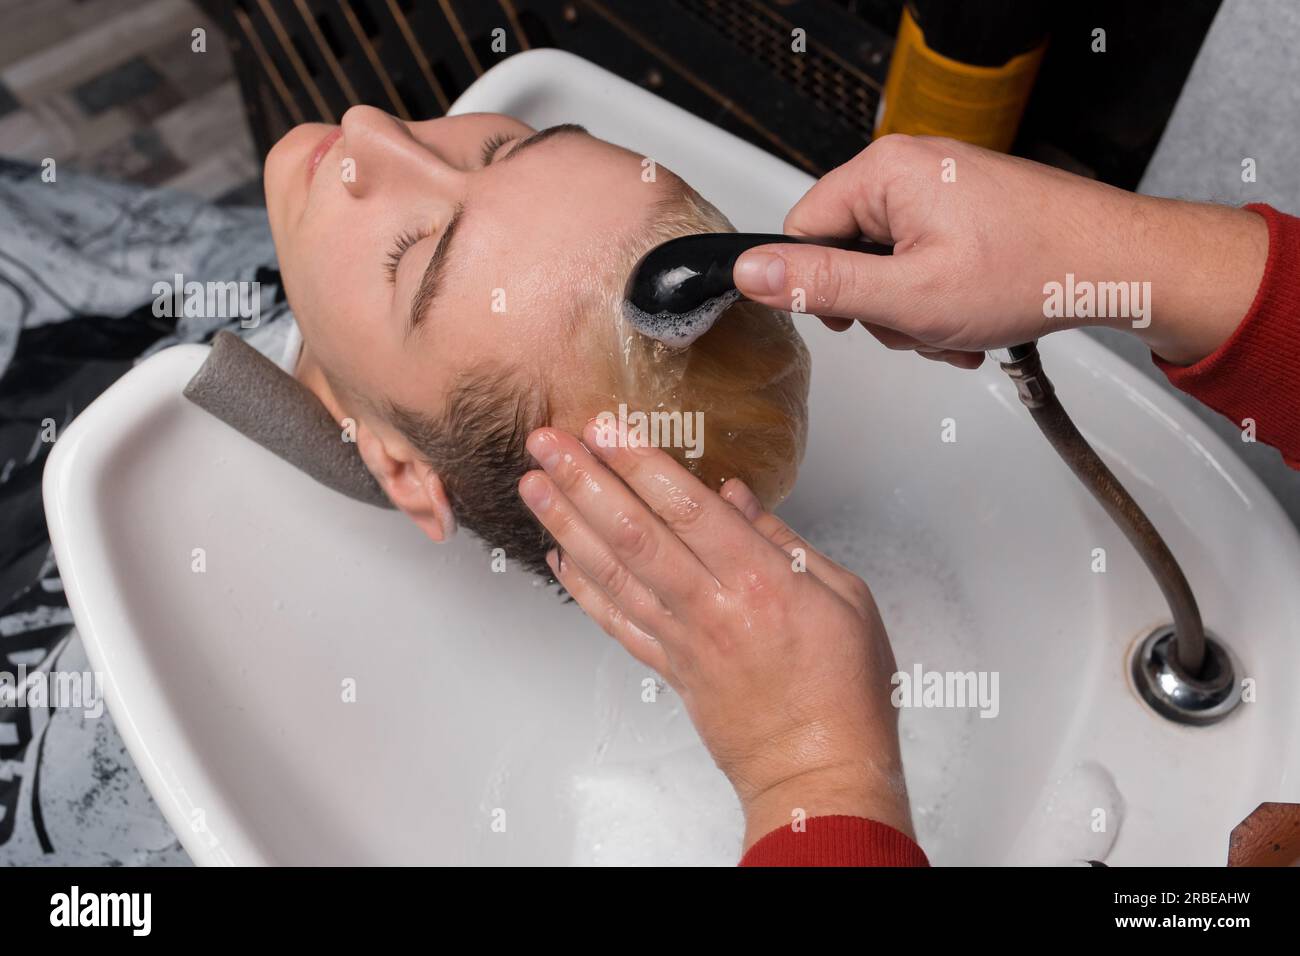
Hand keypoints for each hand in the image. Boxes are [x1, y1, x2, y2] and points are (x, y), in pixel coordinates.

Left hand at [517, 421, 913, 848]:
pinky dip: (580, 588)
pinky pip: (614, 623)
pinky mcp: (668, 670)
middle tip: (546, 442)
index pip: (688, 509)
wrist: (819, 775)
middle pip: (634, 534)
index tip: (606, 428)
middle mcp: (712, 607)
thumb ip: (785, 541)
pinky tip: (557, 556)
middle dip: (585, 481)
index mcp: (762, 581)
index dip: (641, 464)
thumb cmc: (844, 689)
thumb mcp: (847, 598)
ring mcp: (682, 641)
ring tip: (534, 485)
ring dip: (567, 525)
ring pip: (612, 574)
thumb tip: (734, 497)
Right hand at [733, 134, 1267, 366]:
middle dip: (879, 307)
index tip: (860, 315)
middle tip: (921, 325)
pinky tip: (970, 322)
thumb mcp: (906, 296)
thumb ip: (822, 284)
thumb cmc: (1029, 271)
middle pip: (847, 253)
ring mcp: (942, 187)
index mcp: (884, 173)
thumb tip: (749, 270)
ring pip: (887, 267)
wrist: (1117, 266)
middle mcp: (911, 168)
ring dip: (913, 314)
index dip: (822, 287)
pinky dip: (939, 301)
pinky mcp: (967, 208)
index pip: (802, 231)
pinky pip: (923, 261)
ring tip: (955, 329)